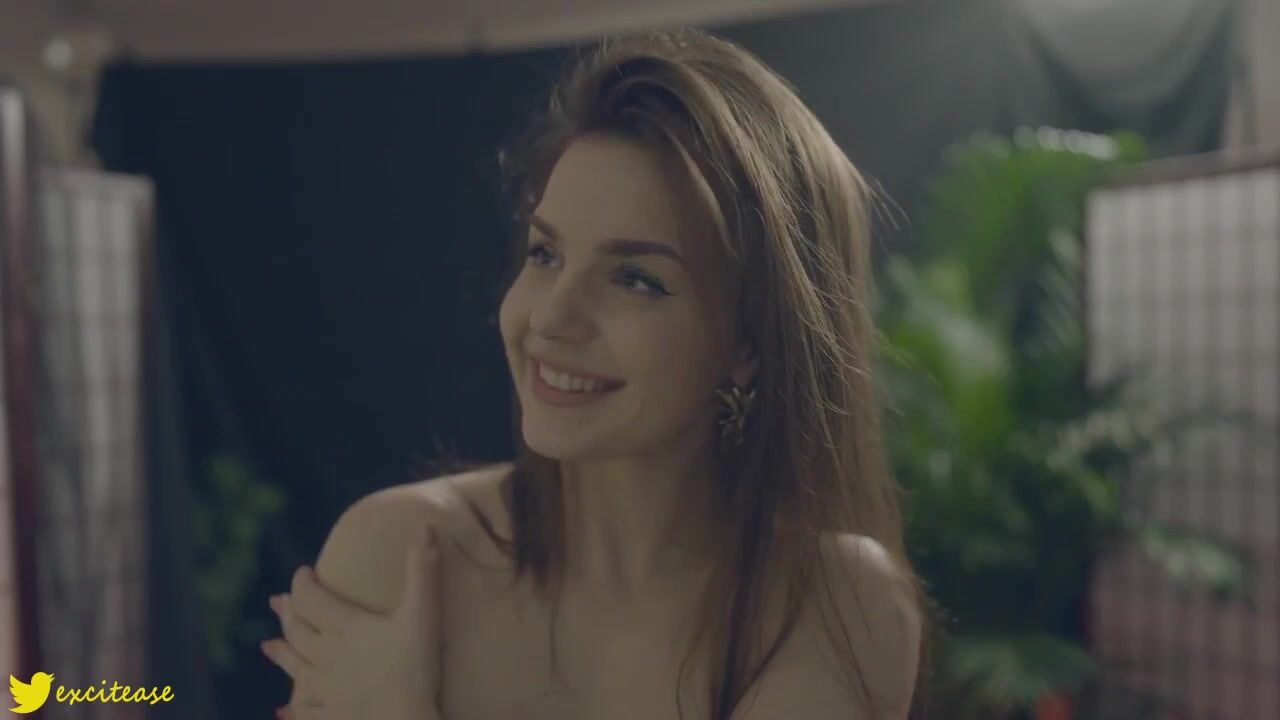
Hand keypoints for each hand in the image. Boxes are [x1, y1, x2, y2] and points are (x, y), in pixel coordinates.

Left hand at [262, 521, 442, 719]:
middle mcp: (326, 655)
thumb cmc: (413, 669)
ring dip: (281, 653)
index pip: (312, 599)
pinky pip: (304, 711)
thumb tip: (427, 525)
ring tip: (268, 645)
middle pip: (298, 631)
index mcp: (346, 627)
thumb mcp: (423, 614)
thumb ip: (423, 570)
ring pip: (294, 666)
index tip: (301, 573)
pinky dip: (292, 708)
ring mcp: (324, 689)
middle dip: (289, 614)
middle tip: (278, 603)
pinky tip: (283, 709)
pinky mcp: (327, 717)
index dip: (303, 584)